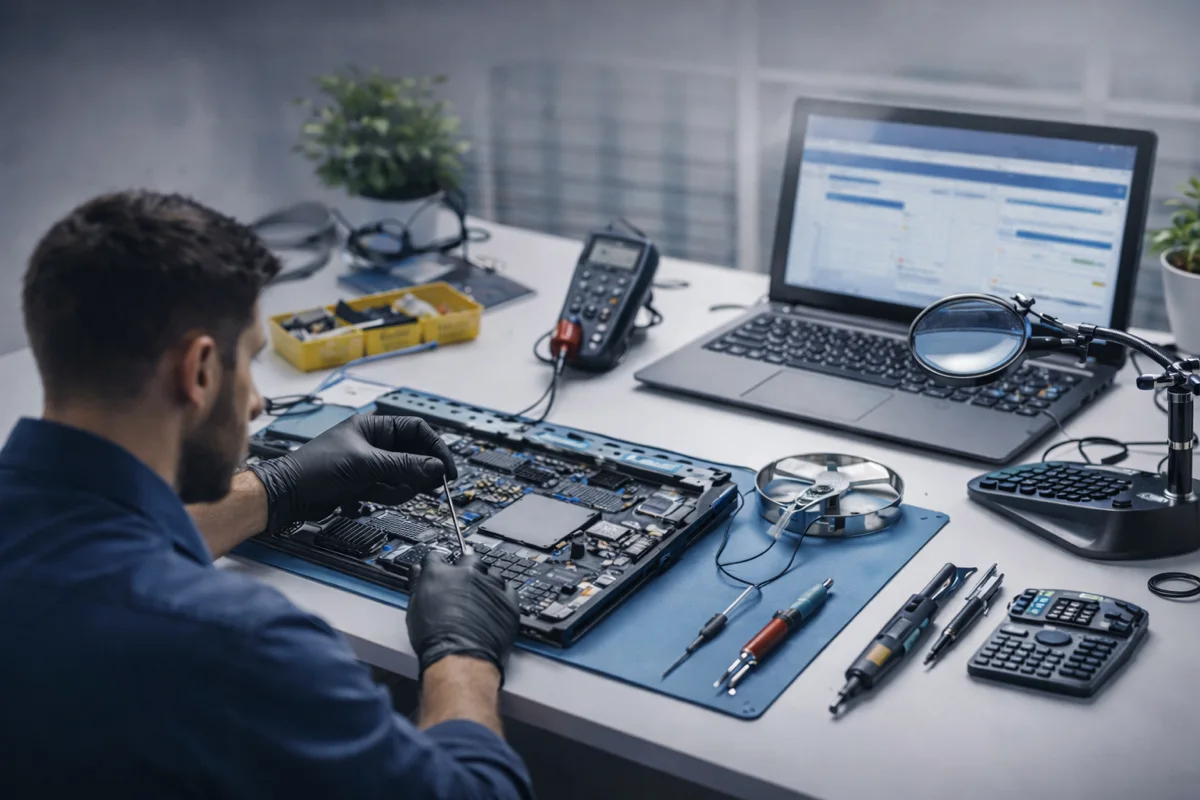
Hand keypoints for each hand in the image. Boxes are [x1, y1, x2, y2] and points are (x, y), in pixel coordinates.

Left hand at [248, 414, 456, 533]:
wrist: (289, 495)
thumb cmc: (315, 469)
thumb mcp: (365, 464)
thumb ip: (403, 465)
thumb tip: (435, 467)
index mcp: (374, 426)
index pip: (416, 430)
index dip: (435, 447)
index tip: (446, 469)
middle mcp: (375, 443)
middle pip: (414, 454)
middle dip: (420, 471)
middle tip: (429, 485)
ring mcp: (371, 464)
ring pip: (405, 475)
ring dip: (402, 486)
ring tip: (386, 491)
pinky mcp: (365, 483)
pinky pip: (391, 488)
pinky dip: (389, 495)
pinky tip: (372, 497)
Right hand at [406, 553, 519, 679]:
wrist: (461, 657)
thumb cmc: (436, 639)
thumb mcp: (415, 609)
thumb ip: (418, 584)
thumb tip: (417, 572)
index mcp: (440, 573)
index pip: (437, 556)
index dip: (438, 563)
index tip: (440, 569)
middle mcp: (466, 573)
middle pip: (468, 558)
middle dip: (465, 567)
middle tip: (463, 583)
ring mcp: (489, 585)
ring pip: (490, 572)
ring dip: (485, 581)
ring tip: (479, 598)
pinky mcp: (507, 599)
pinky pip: (507, 588)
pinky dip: (501, 593)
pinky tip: (493, 604)